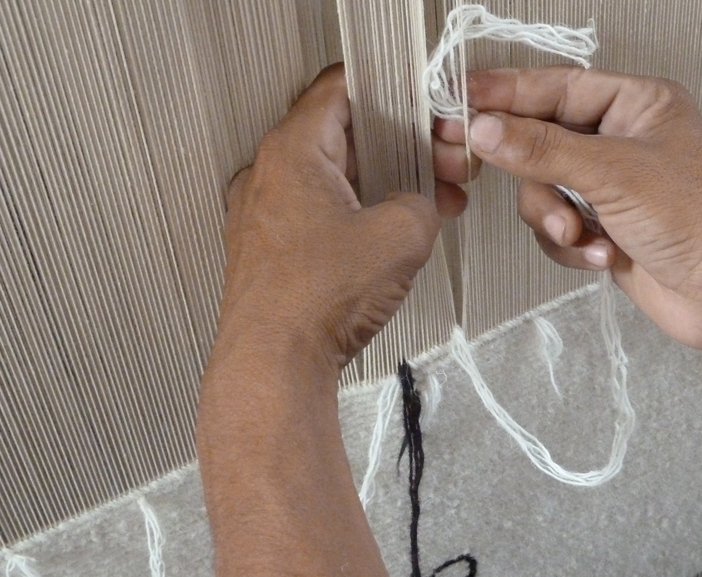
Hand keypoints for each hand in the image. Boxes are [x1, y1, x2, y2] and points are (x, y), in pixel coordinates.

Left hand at [220, 63, 478, 374]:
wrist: (274, 363)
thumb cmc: (313, 301)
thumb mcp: (401, 236)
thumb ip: (423, 200)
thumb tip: (421, 203)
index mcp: (293, 151)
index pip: (341, 87)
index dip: (391, 91)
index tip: (420, 105)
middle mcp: (269, 175)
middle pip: (342, 135)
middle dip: (399, 148)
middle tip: (437, 167)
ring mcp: (263, 214)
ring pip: (332, 178)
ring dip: (382, 186)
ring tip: (421, 211)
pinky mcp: (269, 250)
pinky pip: (318, 214)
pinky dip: (355, 216)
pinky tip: (387, 241)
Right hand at [437, 66, 701, 349]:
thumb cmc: (699, 222)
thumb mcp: (612, 174)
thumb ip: (542, 149)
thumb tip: (487, 129)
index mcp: (637, 104)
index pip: (556, 86)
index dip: (505, 92)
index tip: (461, 100)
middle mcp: (621, 139)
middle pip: (540, 139)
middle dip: (529, 170)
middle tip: (474, 162)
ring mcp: (610, 185)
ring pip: (542, 189)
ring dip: (553, 217)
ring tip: (578, 233)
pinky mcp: (602, 225)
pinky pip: (556, 226)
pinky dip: (570, 244)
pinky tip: (600, 253)